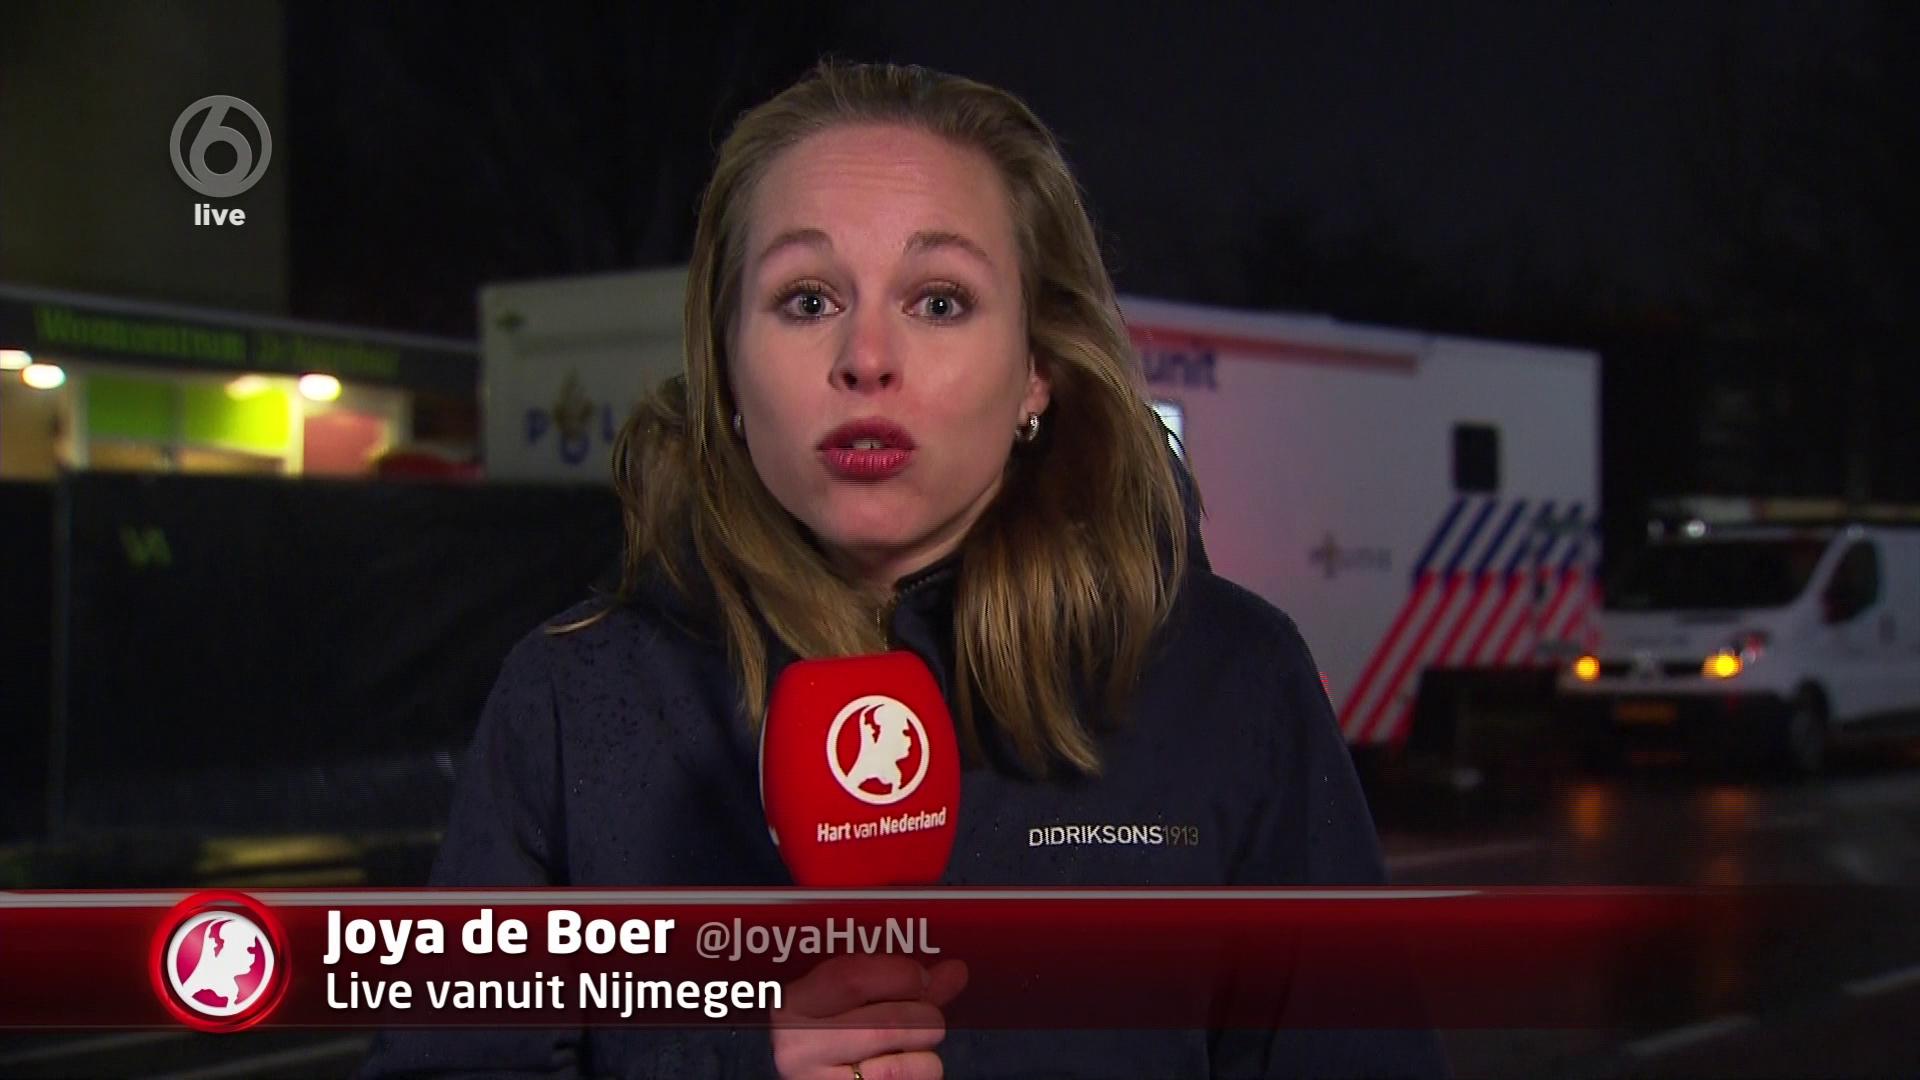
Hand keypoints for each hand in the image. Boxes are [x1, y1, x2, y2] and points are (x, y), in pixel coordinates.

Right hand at [771, 955, 968, 1079]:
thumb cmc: (831, 1031)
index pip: (850, 979)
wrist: (804, 1078)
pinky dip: (920, 1074)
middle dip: (924, 1017)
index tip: (922, 978)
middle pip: (886, 1025)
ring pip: (901, 1068)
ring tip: (915, 1046)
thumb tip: (957, 970)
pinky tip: (904, 1067)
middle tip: (927, 1016)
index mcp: (794, 1004)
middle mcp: (799, 1047)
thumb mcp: (850, 999)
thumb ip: (901, 984)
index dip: (899, 975)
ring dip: (925, 1053)